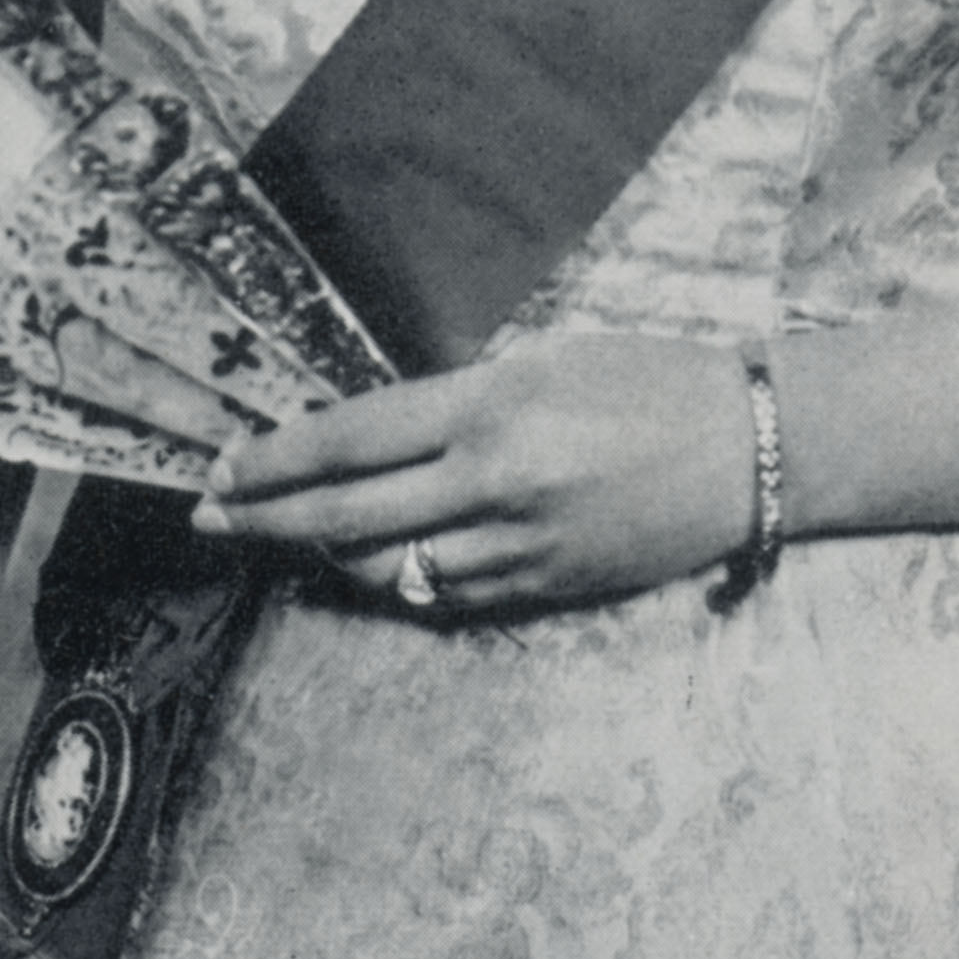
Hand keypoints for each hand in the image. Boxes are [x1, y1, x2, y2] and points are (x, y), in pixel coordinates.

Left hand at [193, 330, 762, 619]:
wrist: (751, 449)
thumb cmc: (651, 381)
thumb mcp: (544, 361)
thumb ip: (455, 402)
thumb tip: (369, 435)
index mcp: (490, 407)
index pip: (349, 439)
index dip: (273, 457)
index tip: (222, 464)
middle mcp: (493, 482)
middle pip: (343, 516)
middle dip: (261, 519)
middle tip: (207, 516)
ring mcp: (517, 545)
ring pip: (383, 569)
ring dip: (322, 557)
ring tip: (284, 537)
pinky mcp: (543, 589)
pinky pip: (441, 596)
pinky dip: (394, 582)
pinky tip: (370, 566)